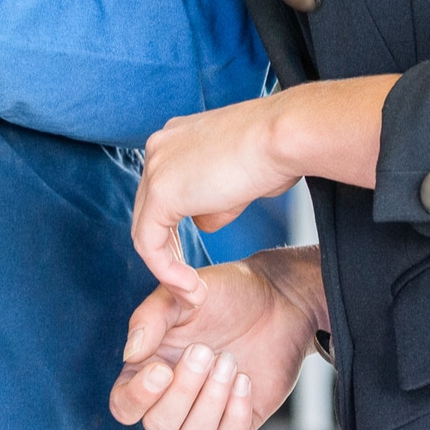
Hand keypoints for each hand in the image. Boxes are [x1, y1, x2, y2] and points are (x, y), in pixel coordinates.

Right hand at [109, 245, 325, 429]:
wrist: (278, 300)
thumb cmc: (226, 293)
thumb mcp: (182, 294)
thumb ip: (150, 319)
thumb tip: (130, 353)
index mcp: (150, 366)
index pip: (124, 405)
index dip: (138, 397)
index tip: (162, 370)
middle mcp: (174, 395)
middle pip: (158, 426)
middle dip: (183, 392)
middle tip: (204, 350)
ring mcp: (207, 411)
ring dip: (211, 402)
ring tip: (229, 362)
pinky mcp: (239, 420)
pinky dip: (236, 413)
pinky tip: (245, 379)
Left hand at [132, 97, 299, 295]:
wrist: (283, 136)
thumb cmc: (276, 153)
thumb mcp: (239, 181)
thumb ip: (215, 201)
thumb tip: (204, 221)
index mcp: (177, 138)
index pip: (163, 189)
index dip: (174, 228)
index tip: (192, 254)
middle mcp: (159, 147)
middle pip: (149, 208)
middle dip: (168, 249)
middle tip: (189, 282)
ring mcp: (156, 166)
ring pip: (145, 227)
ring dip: (167, 266)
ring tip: (192, 292)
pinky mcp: (161, 191)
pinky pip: (149, 242)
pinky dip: (166, 270)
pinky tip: (191, 288)